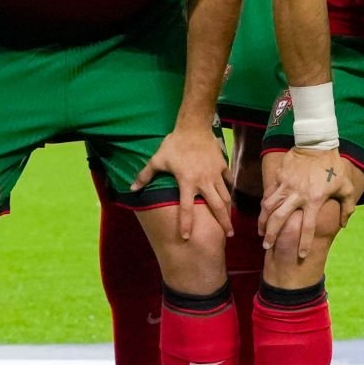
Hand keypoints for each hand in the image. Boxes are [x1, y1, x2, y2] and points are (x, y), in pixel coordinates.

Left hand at [132, 123, 233, 240]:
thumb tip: (131, 189)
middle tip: (228, 235)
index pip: (187, 208)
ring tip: (231, 221)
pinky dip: (229, 189)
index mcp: (187, 182)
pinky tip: (230, 197)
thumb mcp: (157, 159)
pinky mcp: (222, 166)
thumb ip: (145, 175)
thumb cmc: (175, 144)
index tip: (187, 238)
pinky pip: (228, 181)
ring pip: (225, 195)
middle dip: (223, 222)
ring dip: (229, 209)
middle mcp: (204, 181)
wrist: (194, 126)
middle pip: (216, 206)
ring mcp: (215, 174)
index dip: (186, 224)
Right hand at [257, 142, 356, 261]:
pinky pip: (269, 193)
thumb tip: (344, 224)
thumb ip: (346, 207)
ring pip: (269, 207)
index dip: (304, 243)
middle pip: (280, 219)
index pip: (308, 227)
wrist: (317, 142)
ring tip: (261, 232)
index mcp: (315, 199)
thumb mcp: (345, 186)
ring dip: (264, 222)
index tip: (302, 255)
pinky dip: (264, 205)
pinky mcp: (279, 176)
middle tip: (267, 246)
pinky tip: (263, 214)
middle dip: (272, 235)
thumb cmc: (333, 166)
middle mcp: (298, 194)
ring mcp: (286, 185)